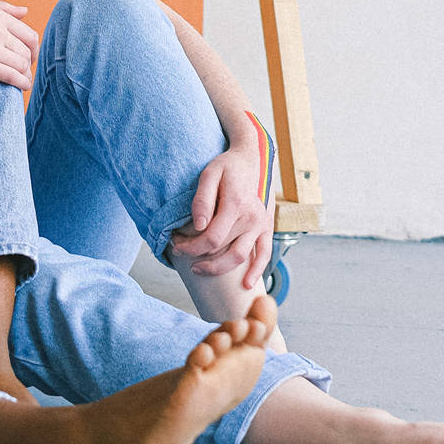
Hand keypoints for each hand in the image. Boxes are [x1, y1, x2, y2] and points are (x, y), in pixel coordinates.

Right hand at [0, 0, 39, 94]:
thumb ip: (2, 7)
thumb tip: (25, 12)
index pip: (29, 34)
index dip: (33, 48)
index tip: (29, 56)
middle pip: (27, 50)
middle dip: (30, 63)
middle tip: (25, 70)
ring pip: (21, 64)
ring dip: (27, 75)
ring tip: (24, 81)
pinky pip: (10, 75)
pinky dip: (21, 82)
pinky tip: (23, 87)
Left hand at [169, 150, 274, 291]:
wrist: (251, 159)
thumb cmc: (227, 167)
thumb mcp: (209, 174)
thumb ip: (202, 200)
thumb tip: (199, 226)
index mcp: (236, 205)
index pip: (212, 238)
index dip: (191, 247)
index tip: (176, 245)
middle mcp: (251, 218)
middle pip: (223, 250)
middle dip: (198, 256)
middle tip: (180, 252)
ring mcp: (261, 225)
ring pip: (240, 257)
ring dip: (219, 268)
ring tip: (199, 269)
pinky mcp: (267, 228)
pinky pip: (265, 253)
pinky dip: (257, 270)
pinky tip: (246, 284)